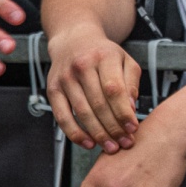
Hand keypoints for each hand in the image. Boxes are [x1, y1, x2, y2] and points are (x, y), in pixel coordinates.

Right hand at [46, 22, 141, 150]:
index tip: (133, 128)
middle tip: (124, 143)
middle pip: (98, 104)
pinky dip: (75, 133)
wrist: (74, 40)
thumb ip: (131, 83)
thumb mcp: (125, 60)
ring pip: (81, 112)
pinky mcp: (52, 89)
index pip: (114, 89)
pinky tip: (88, 143)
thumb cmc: (103, 54)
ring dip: (97, 134)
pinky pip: (62, 116)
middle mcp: (82, 66)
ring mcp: (65, 78)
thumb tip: (131, 108)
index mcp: (104, 57)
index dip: (123, 112)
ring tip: (110, 146)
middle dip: (113, 128)